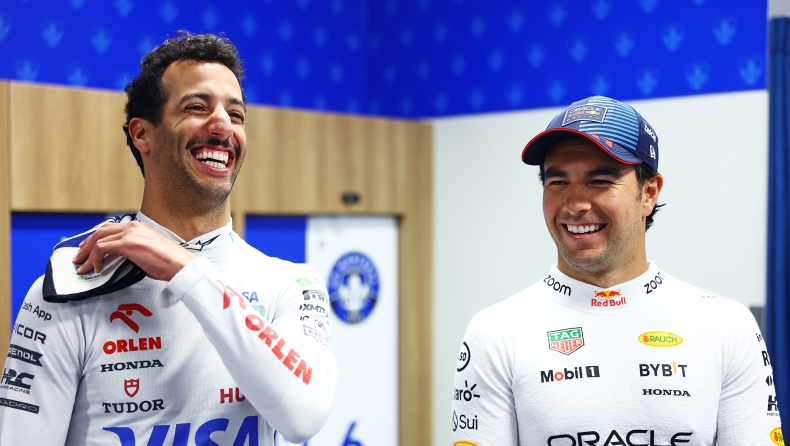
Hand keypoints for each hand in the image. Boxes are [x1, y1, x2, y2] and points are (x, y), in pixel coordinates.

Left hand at [72, 221, 197, 280]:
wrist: (180, 265)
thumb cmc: (169, 262)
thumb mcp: (150, 250)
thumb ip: (134, 249)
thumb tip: (120, 259)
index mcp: (139, 227)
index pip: (111, 228)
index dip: (96, 237)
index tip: (89, 246)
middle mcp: (133, 227)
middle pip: (101, 231)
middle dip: (87, 244)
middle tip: (80, 256)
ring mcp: (130, 234)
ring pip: (98, 239)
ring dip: (87, 253)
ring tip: (82, 265)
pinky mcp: (128, 244)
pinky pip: (102, 249)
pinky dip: (96, 259)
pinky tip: (97, 268)